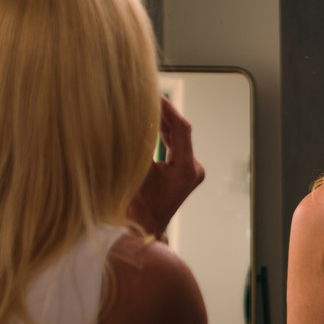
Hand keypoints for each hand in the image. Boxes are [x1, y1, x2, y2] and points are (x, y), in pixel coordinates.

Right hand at [128, 97, 204, 236]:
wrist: (142, 229)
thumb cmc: (135, 207)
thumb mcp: (134, 170)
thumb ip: (137, 144)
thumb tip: (130, 117)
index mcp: (186, 169)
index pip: (181, 129)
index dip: (168, 109)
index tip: (155, 94)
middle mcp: (193, 169)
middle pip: (180, 132)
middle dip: (164, 113)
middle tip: (148, 93)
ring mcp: (191, 171)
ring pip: (178, 138)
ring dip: (162, 122)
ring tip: (148, 102)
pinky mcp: (184, 171)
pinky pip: (175, 146)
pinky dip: (163, 133)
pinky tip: (151, 120)